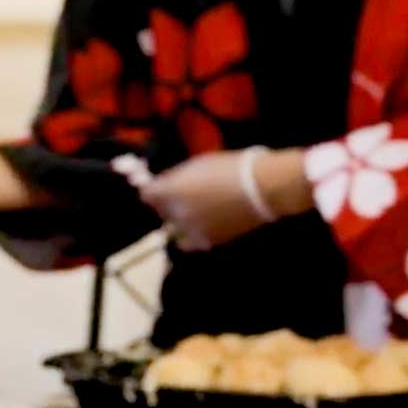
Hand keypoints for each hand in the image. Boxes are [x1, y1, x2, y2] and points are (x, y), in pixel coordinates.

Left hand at [139, 147, 313, 251]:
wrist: (261, 188)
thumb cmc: (231, 167)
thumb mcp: (199, 164)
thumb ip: (177, 177)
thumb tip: (166, 184)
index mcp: (170, 190)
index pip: (146, 195)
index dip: (153, 190)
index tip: (160, 187)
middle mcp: (175, 214)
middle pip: (161, 213)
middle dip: (167, 205)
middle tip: (181, 198)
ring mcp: (190, 230)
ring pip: (174, 232)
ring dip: (178, 224)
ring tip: (192, 215)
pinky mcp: (207, 242)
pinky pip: (191, 243)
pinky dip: (193, 236)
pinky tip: (203, 227)